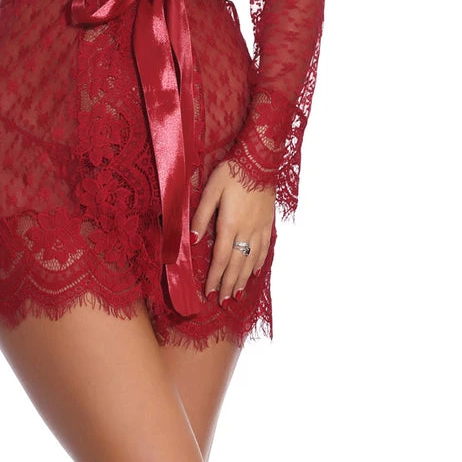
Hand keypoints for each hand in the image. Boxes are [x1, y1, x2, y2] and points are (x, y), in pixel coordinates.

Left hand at [190, 160, 275, 304]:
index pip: (221, 259)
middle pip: (236, 264)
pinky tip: (255, 271)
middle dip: (228, 284)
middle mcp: (246, 231)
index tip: (208, 293)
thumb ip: (201, 217)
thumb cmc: (231, 173)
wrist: (259, 160)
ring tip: (237, 294)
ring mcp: (259, 228)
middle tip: (222, 301)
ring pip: (251, 260)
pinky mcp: (268, 222)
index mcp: (229, 225)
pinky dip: (259, 262)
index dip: (214, 277)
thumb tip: (193, 241)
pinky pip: (264, 248)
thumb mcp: (211, 191)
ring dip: (243, 279)